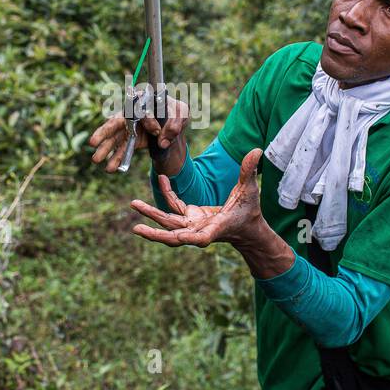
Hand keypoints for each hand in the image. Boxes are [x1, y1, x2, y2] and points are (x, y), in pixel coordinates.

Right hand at [86, 95, 188, 172]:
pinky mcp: (132, 140)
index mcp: (143, 101)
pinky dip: (117, 159)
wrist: (173, 125)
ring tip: (95, 160)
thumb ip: (175, 123)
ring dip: (105, 149)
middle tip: (92, 142)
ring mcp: (130, 128)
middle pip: (115, 122)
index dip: (148, 121)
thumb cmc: (176, 113)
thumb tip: (163, 141)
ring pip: (114, 138)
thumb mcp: (182, 113)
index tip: (157, 131)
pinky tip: (111, 169)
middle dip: (104, 133)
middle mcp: (132, 114)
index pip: (140, 110)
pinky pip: (123, 150)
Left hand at [129, 148, 265, 246]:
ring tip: (134, 203)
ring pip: (167, 222)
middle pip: (173, 234)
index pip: (200, 238)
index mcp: (214, 230)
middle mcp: (199, 230)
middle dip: (155, 233)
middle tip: (137, 228)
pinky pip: (173, 207)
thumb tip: (256, 151)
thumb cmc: (249, 211)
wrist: (245, 227)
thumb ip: (249, 172)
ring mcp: (192, 225)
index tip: (180, 238)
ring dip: (150, 214)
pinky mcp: (189, 218)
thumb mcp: (250, 191)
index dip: (189, 238)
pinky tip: (161, 179)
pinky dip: (166, 194)